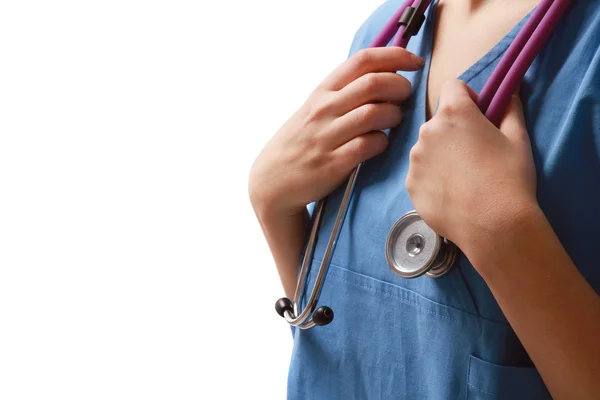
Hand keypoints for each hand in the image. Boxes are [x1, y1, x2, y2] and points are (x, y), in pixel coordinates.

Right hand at [249, 47, 424, 216]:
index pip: (362, 60)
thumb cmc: (300, 143)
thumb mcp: (312, 110)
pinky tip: (379, 144)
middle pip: (374, 83)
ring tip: (394, 121)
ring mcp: (327, 137)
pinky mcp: (334, 163)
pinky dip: (382, 143)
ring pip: (375, 113)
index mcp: (321, 92)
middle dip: (401, 86)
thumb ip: (342, 94)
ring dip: (394, 115)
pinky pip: (370, 145)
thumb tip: (384, 77)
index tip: (414, 62)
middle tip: (406, 96)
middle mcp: (323, 110)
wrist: (272, 182)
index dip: (395, 56)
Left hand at [406, 80, 536, 258]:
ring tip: (464, 179)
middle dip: (453, 130)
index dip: (467, 98)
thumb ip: (510, 108)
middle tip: (475, 154)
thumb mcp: (518, 137)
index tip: (478, 116)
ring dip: (440, 155)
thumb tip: (508, 91)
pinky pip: (420, 173)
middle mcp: (427, 131)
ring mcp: (415, 159)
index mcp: (454, 113)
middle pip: (439, 121)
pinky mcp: (410, 184)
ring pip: (427, 148)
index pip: (452, 87)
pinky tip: (452, 194)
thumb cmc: (510, 178)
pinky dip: (432, 179)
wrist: (493, 225)